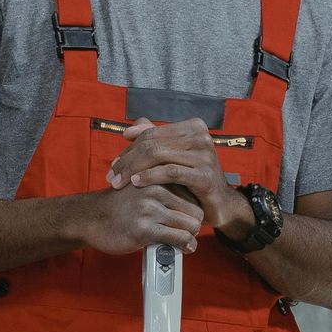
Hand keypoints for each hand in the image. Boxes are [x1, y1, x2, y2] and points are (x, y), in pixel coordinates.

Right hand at [75, 181, 200, 256]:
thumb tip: (192, 203)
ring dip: (191, 237)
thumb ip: (164, 189)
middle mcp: (156, 189)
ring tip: (185, 241)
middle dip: (194, 224)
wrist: (90, 218)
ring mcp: (150, 209)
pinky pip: (179, 238)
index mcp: (157, 177)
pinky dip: (186, 246)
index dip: (194, 209)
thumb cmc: (118, 206)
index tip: (188, 219)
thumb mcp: (142, 187)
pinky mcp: (145, 229)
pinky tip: (183, 249)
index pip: (193, 193)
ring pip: (191, 225)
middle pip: (196, 210)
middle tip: (187, 232)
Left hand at [108, 119, 249, 236]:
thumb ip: (152, 141)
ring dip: (133, 169)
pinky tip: (135, 183)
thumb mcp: (172, 158)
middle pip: (152, 143)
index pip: (151, 133)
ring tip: (118, 182)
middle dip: (128, 160)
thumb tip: (127, 131)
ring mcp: (205, 155)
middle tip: (112, 176)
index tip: (114, 164)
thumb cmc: (192, 180)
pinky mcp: (204, 175)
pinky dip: (149, 176)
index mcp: (193, 127)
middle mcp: (201, 136)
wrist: (219, 204)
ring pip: (157, 155)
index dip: (129, 148)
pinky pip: (170, 172)